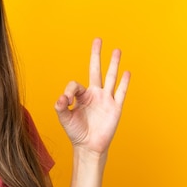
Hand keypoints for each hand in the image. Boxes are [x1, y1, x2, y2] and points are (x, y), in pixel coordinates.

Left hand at [54, 38, 130, 155]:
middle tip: (98, 40)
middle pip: (95, 70)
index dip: (69, 91)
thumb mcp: (64, 119)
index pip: (75, 84)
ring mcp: (106, 99)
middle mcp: (94, 94)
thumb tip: (61, 98)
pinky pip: (120, 92)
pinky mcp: (115, 107)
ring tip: (116, 50)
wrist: (88, 147)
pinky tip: (127, 72)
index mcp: (81, 96)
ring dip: (113, 63)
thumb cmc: (76, 133)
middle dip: (96, 55)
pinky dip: (124, 82)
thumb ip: (60, 107)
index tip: (65, 102)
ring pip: (110, 77)